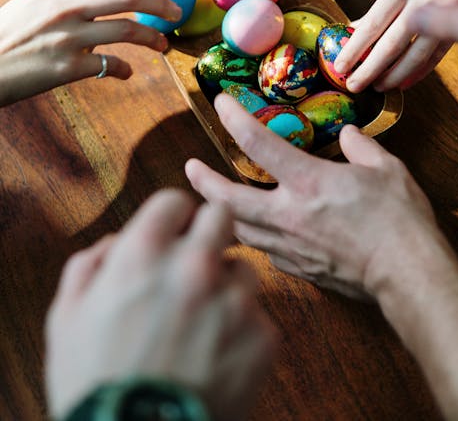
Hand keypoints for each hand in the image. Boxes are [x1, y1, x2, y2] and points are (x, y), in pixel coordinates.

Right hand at [0, 0, 181, 105]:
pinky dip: (124, 69)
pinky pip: (111, 65)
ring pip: (129, 32)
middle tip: (176, 11)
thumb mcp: (33, 2)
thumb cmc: (6, 33)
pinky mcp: (69, 68)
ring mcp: (69, 37)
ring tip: (163, 45)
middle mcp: (66, 6)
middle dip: (161, 3)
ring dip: (153, 39)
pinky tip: (127, 71)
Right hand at [45, 189, 275, 419]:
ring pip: (243, 269)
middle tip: (197, 262)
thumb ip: (92, 264)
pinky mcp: (262, 337)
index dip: (173, 217)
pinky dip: (241, 331)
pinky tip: (217, 356)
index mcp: (145, 253)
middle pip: (221, 217)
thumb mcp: (67, 317)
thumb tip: (118, 243)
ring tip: (203, 323)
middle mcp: (194, 266)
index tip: (174, 232)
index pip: (177, 200)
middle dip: (209, 233)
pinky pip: (259, 316)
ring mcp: (234, 301)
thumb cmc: (96, 384)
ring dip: (227, 286)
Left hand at [186, 94, 436, 298]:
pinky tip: (259, 234)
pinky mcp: (298, 270)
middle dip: (203, 182)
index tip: (219, 103)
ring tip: (212, 203)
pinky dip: (255, 240)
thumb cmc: (399, 221)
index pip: (257, 143)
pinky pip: (265, 252)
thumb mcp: (386, 169)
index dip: (233, 119)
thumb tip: (348, 136)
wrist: (409, 277)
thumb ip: (361, 148)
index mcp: (307, 182)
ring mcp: (289, 246)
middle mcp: (288, 214)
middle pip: (227, 199)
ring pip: (239, 231)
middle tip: (189, 168)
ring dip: (221, 214)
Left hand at [334, 0, 457, 91]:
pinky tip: (405, 82)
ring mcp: (444, 13)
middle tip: (353, 85)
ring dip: (394, 74)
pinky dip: (421, 70)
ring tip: (377, 86)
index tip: (340, 65)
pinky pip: (438, 53)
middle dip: (369, 69)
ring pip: (416, 53)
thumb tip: (354, 24)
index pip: (373, 23)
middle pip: (391, 43)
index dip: (355, 47)